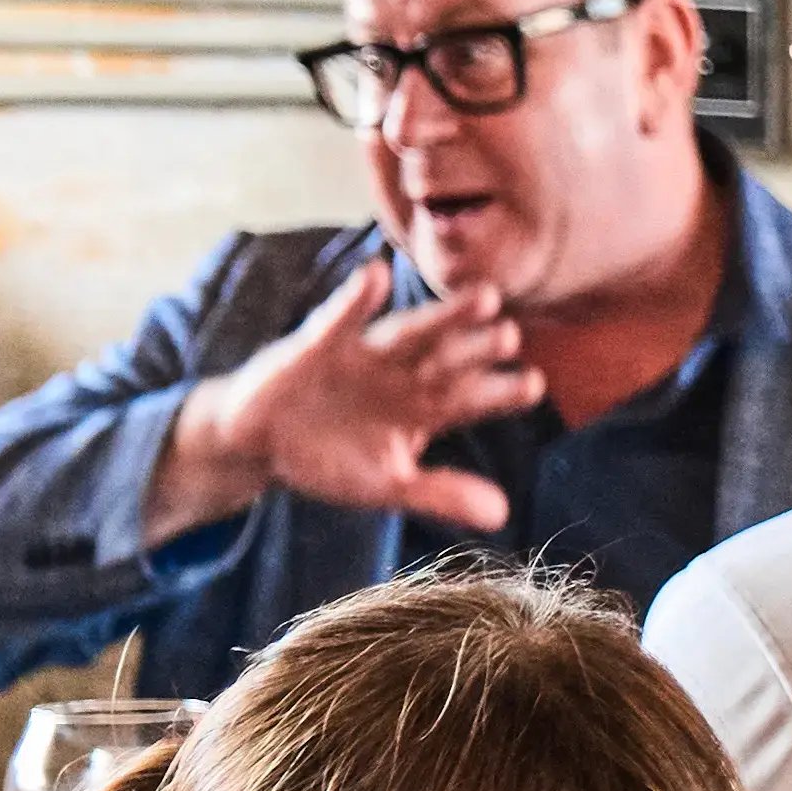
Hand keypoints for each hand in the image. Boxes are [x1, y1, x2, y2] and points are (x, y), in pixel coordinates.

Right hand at [146, 261, 530, 540]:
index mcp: (422, 408)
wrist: (258, 443)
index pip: (468, 399)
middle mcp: (402, 375)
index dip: (498, 393)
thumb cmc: (328, 458)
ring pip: (407, 334)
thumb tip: (502, 516)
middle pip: (446, 360)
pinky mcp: (317, 344)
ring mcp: (363, 356)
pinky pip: (338, 319)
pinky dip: (353, 300)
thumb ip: (441, 494)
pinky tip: (375, 275)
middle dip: (476, 348)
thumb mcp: (386, 484)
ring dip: (441, 318)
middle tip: (511, 334)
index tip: (533, 385)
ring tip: (483, 298)